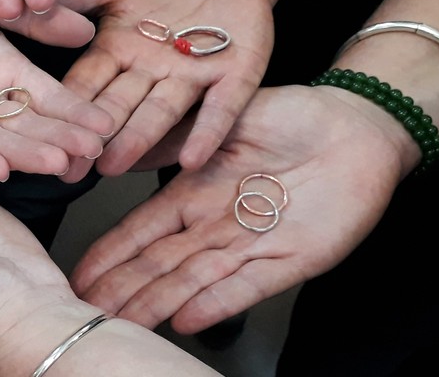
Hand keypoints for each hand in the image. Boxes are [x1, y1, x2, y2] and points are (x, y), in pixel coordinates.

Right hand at [58, 0, 272, 177]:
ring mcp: (192, 78)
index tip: (39, 137)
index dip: (64, 109)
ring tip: (114, 167)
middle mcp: (150, 72)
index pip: (86, 84)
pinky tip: (192, 159)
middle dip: (94, 137)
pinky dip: (206, 133)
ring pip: (161, 112)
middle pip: (118, 107)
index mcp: (117, 51)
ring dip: (139, 140)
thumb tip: (32, 1)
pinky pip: (220, 109)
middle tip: (69, 169)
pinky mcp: (234, 79)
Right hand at [70, 85, 411, 333]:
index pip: (141, 231)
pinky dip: (218, 302)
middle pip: (161, 264)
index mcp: (194, 191)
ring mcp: (251, 244)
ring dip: (159, 303)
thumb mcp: (224, 114)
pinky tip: (188, 320)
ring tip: (126, 323)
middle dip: (123, 290)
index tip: (81, 274)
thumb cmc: (295, 116)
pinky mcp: (293, 258)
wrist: (357, 128)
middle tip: (90, 312)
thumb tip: (120, 143)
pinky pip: (249, 284)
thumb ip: (176, 136)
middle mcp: (216, 224)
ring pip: (196, 280)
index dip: (110, 254)